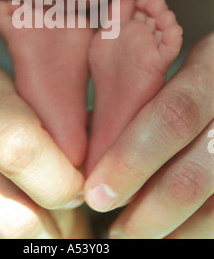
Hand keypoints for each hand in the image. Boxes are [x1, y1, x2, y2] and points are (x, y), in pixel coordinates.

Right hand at [0, 56, 83, 238]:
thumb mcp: (11, 92)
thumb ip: (48, 129)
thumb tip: (87, 188)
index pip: (22, 151)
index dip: (61, 185)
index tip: (76, 192)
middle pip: (14, 219)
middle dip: (54, 233)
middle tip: (65, 224)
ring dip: (23, 247)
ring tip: (34, 225)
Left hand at [84, 32, 213, 238]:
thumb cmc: (183, 66)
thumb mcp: (167, 60)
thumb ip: (136, 92)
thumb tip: (90, 144)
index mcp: (211, 69)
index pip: (173, 116)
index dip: (130, 160)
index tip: (95, 189)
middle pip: (193, 174)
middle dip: (146, 209)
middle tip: (114, 226)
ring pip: (213, 206)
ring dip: (169, 229)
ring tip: (131, 232)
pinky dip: (193, 230)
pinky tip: (167, 233)